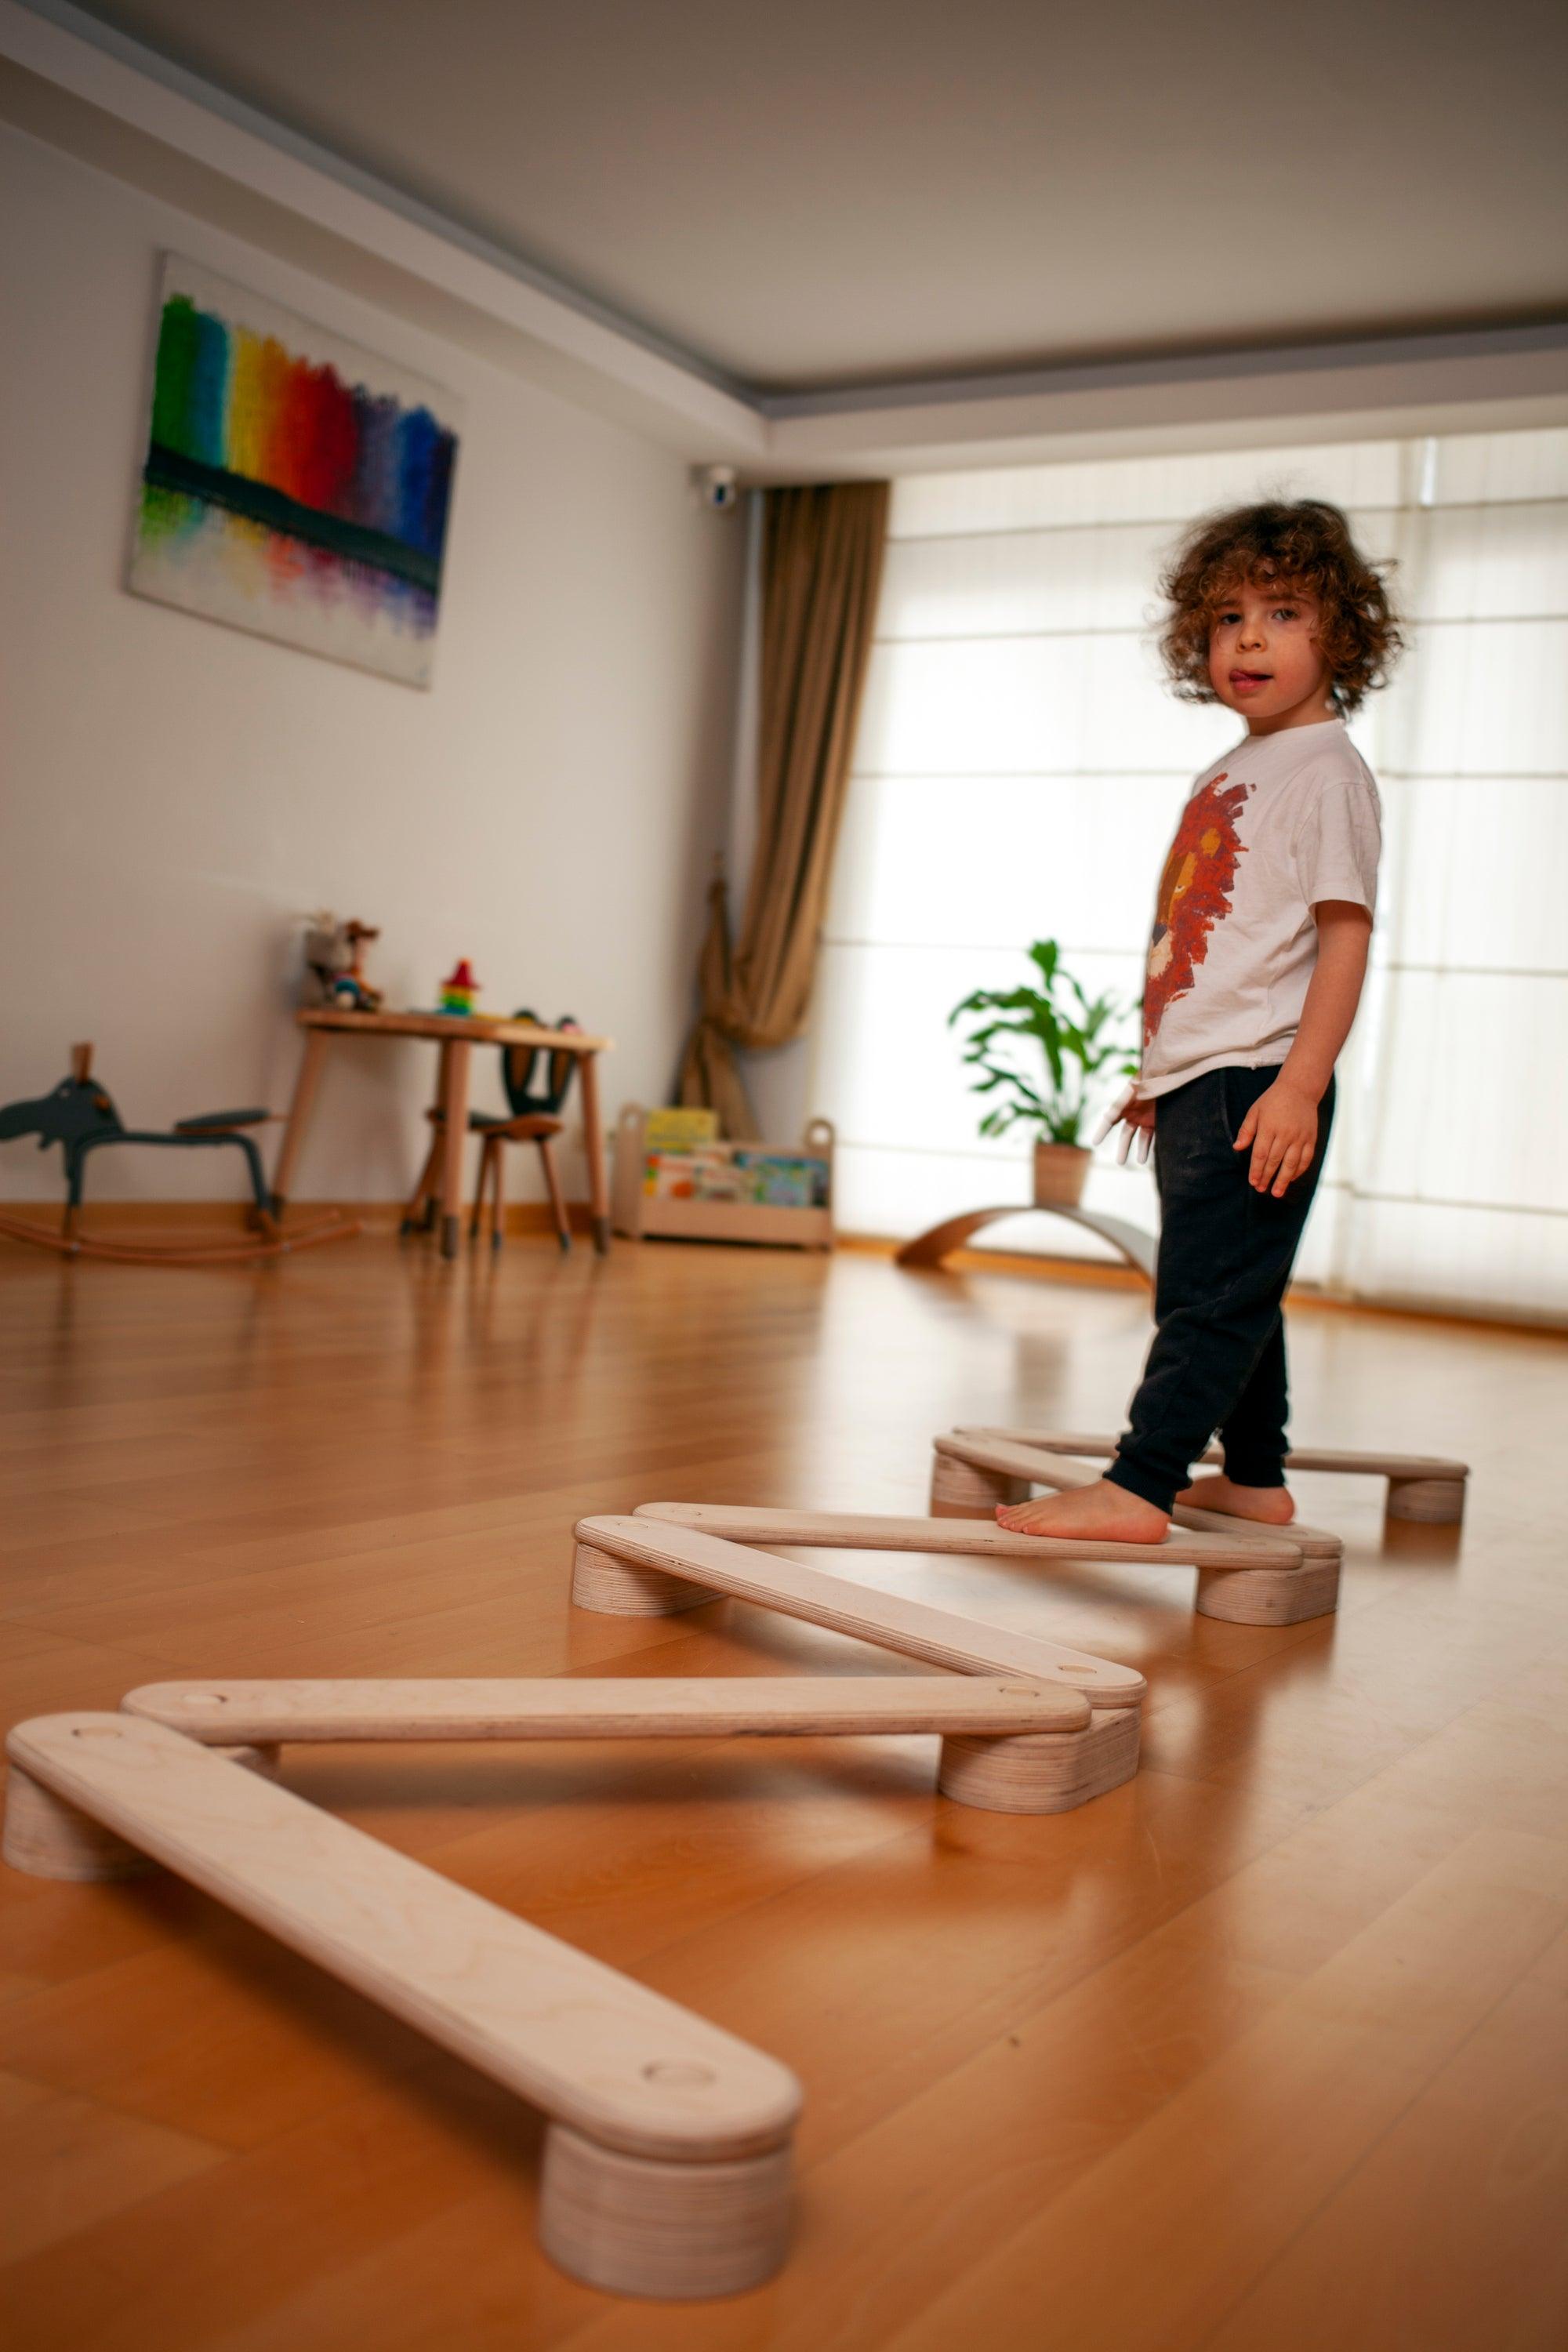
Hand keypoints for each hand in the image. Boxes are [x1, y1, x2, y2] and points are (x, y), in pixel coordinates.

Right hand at [1092, 1085, 1155, 1164]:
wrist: (1167, 1073)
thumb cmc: (1150, 1077)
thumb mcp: (1135, 1088)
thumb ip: (1122, 1103)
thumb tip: (1107, 1117)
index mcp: (1125, 1105)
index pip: (1110, 1120)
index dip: (1102, 1131)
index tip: (1095, 1142)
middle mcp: (1133, 1114)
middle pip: (1126, 1134)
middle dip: (1123, 1148)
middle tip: (1120, 1162)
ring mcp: (1146, 1118)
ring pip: (1141, 1138)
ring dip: (1141, 1150)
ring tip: (1141, 1161)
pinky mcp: (1157, 1121)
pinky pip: (1154, 1136)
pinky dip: (1152, 1146)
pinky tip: (1153, 1155)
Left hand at [1234, 1078, 1318, 1195]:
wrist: (1299, 1089)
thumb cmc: (1272, 1101)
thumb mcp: (1255, 1111)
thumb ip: (1246, 1130)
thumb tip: (1237, 1148)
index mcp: (1269, 1127)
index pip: (1260, 1154)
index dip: (1256, 1170)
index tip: (1253, 1181)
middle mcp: (1285, 1133)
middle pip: (1275, 1161)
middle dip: (1267, 1177)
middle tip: (1261, 1189)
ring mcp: (1300, 1137)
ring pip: (1291, 1163)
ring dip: (1283, 1180)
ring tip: (1276, 1192)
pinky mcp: (1311, 1138)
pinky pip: (1306, 1158)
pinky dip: (1299, 1171)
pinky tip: (1291, 1179)